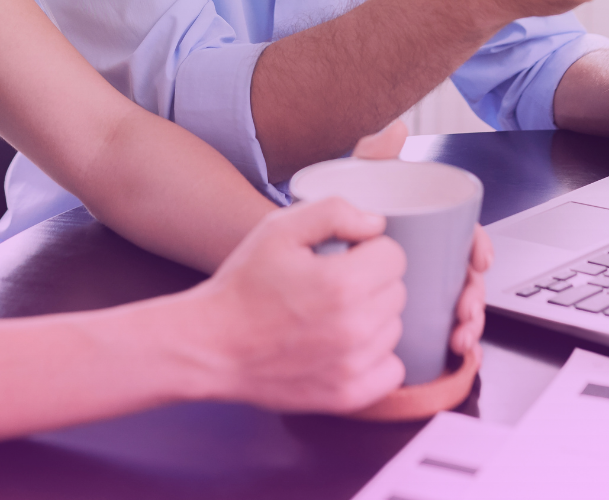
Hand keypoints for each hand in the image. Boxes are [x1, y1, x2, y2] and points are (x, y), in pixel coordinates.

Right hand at [194, 198, 407, 412]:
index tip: (343, 258)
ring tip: (331, 316)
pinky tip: (344, 346)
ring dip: (372, 319)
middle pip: (396, 292)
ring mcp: (353, 366)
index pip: (394, 256)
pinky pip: (391, 369)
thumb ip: (333, 212)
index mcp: (342, 283)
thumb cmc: (243, 285)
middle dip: (370, 282)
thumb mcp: (278, 229)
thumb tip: (376, 224)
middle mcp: (355, 327)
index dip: (368, 250)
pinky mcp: (348, 395)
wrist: (212, 345)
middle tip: (331, 286)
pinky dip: (374, 358)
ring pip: (393, 329)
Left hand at [349, 120, 489, 364]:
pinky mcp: (404, 321)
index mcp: (425, 229)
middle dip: (475, 296)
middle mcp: (426, 261)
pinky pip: (437, 337)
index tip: (477, 261)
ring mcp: (417, 292)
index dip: (478, 248)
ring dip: (468, 324)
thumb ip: (373, 156)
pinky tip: (453, 355)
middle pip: (463, 279)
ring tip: (458, 335)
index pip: (463, 237)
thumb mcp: (350, 187)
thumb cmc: (327, 222)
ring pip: (455, 310)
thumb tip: (398, 129)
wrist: (289, 260)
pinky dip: (453, 349)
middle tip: (465, 309)